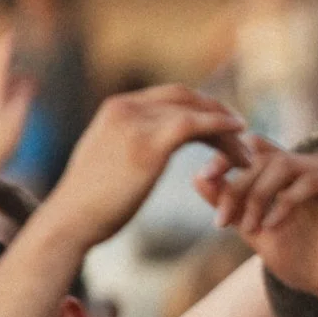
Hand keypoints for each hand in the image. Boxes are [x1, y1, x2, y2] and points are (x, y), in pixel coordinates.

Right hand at [44, 85, 248, 248]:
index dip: (202, 107)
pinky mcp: (148, 143)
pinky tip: (240, 136)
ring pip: (195, 112)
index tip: (224, 125)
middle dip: (218, 112)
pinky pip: (194, 125)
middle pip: (185, 97)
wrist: (70, 220)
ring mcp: (135, 122)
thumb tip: (147, 153)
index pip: (170, 96)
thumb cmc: (91, 203)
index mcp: (116, 108)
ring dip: (227, 131)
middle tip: (244, 135)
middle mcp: (124, 107)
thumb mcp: (109, 161)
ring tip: (246, 157)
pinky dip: (221, 126)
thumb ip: (129, 146)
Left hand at [195, 141, 317, 316]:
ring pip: (285, 164)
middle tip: (223, 220)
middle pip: (264, 157)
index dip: (226, 156)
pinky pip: (312, 182)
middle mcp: (310, 166)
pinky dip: (286, 202)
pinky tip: (273, 226)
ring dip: (260, 194)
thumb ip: (231, 205)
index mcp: (289, 173)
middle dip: (238, 187)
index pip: (253, 148)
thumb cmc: (302, 260)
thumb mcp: (255, 231)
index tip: (206, 178)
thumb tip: (197, 177)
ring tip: (250, 227)